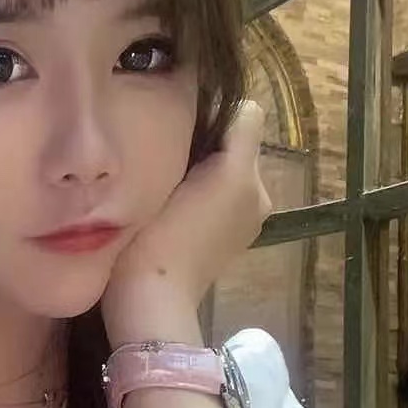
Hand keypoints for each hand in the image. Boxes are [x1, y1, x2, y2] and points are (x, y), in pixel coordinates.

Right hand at [101, 100, 271, 347]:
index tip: (180, 131)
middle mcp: (257, 195)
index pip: (242, 118)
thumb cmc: (161, 234)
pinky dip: (203, 198)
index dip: (213, 117)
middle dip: (207, 147)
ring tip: (166, 187)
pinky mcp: (231, 242)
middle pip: (233, 147)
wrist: (150, 299)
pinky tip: (174, 212)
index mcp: (247, 176)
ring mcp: (246, 222)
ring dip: (202, 173)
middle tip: (166, 160)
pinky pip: (222, 199)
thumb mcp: (190, 174)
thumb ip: (218, 136)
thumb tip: (223, 108)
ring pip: (225, 172)